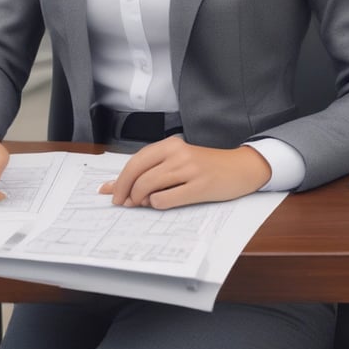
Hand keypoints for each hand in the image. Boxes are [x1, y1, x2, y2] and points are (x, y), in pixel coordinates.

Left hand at [98, 138, 270, 209]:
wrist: (239, 167)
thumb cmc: (205, 166)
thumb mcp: (178, 160)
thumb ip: (151, 169)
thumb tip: (114, 185)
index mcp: (169, 145)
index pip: (135, 161)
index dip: (119, 179)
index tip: (110, 192)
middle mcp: (177, 154)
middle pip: (138, 173)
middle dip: (124, 190)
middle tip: (120, 203)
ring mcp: (188, 170)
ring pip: (149, 185)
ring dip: (138, 199)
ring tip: (139, 204)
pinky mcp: (199, 187)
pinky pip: (167, 199)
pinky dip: (156, 204)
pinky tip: (158, 203)